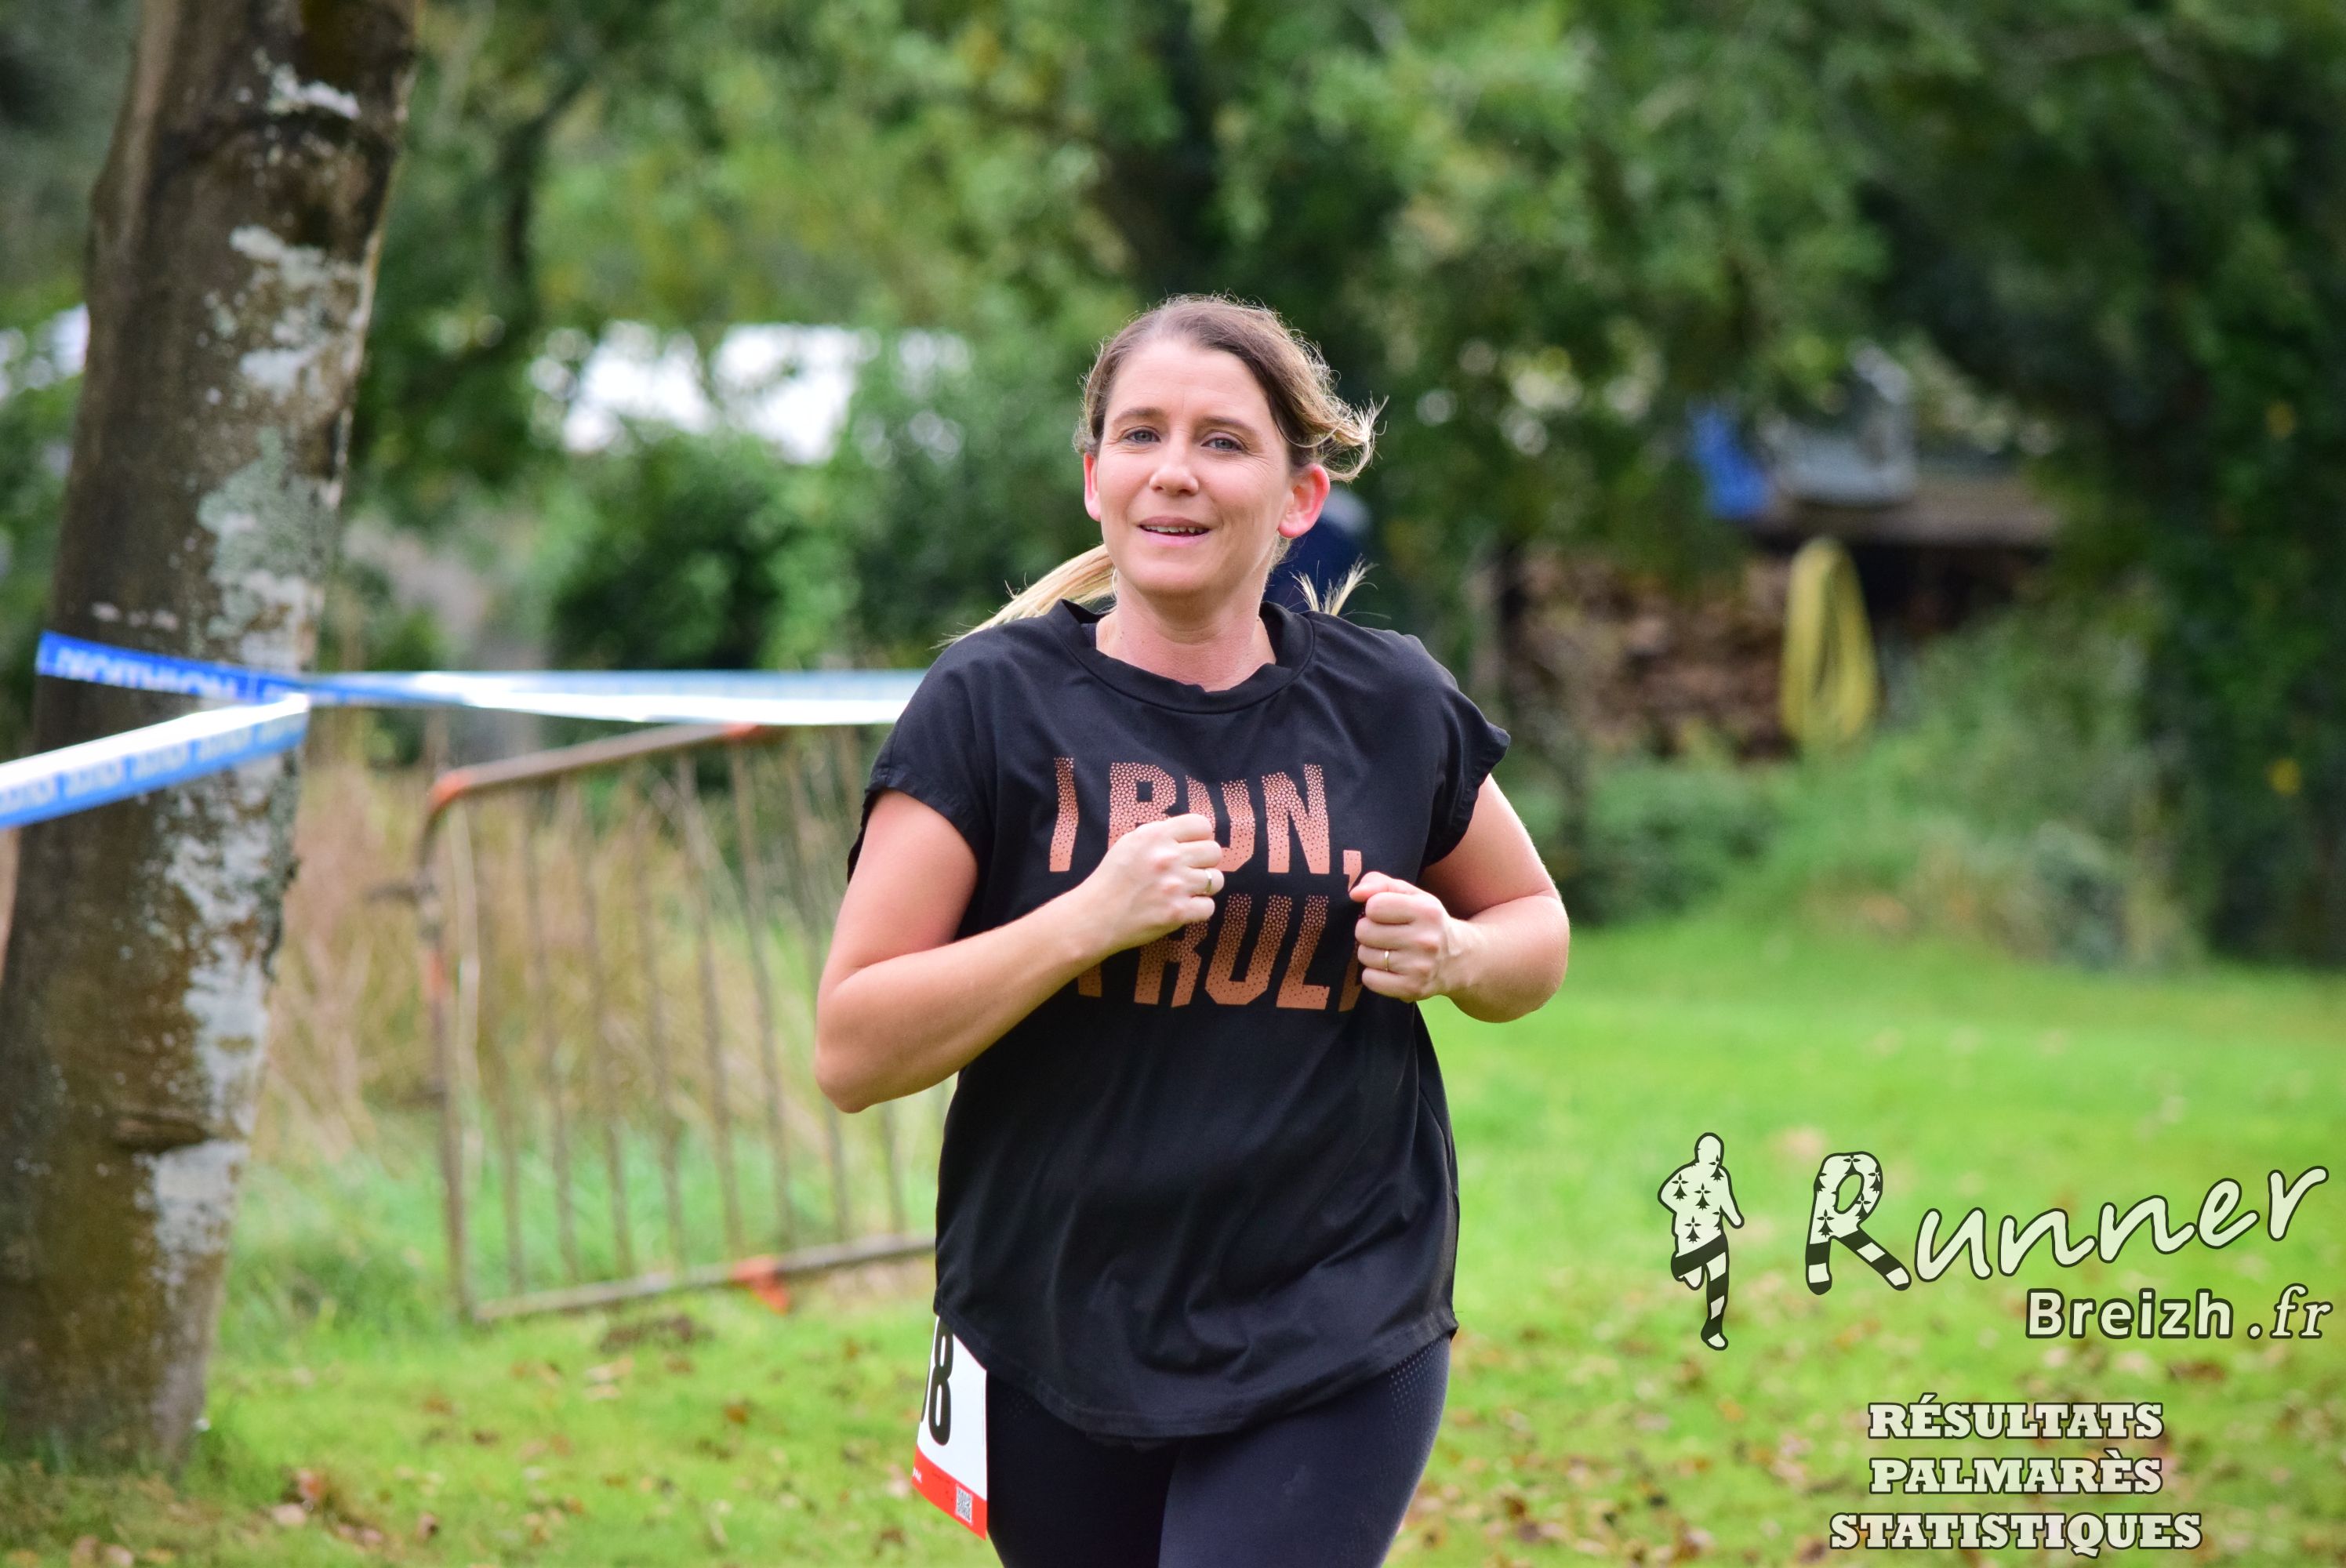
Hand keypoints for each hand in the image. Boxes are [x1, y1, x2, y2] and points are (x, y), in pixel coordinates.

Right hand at [1078, 813, 1224, 952]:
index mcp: (1156, 835)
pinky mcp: (1178, 912)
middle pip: (1214, 852)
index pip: (1202, 825)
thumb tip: (1190, 835)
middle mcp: (1168, 857)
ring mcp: (1175, 886)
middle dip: (1204, 861)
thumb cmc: (1111, 879)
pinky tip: (1182, 908)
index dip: (1200, 837)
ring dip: (1204, 886)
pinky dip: (1198, 909)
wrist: (1095, 916)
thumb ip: (1159, 835)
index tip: (1191, 847)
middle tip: (1189, 871)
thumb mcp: (1130, 843)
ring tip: (1186, 890)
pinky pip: (1209, 907)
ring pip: (1216, 880)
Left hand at [1350, 870, 1463, 1002]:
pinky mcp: (1412, 989)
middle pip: (1364, 931)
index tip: (1386, 914)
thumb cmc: (1428, 922)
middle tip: (1387, 934)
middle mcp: (1426, 940)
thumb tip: (1355, 893)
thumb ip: (1381, 884)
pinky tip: (1390, 969)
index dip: (1374, 909)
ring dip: (1371, 953)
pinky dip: (1374, 975)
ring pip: (1364, 956)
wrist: (1461, 960)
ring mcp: (1420, 968)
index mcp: (1427, 911)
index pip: (1374, 906)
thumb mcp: (1413, 895)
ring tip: (1391, 951)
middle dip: (1369, 931)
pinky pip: (1369, 979)